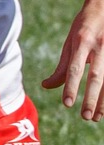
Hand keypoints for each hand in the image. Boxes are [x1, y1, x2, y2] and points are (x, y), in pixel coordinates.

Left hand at [42, 0, 103, 120]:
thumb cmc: (84, 27)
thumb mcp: (70, 42)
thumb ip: (62, 66)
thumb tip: (46, 86)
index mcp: (82, 41)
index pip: (75, 68)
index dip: (71, 86)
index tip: (68, 104)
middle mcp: (100, 46)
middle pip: (96, 77)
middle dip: (91, 98)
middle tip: (85, 117)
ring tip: (96, 117)